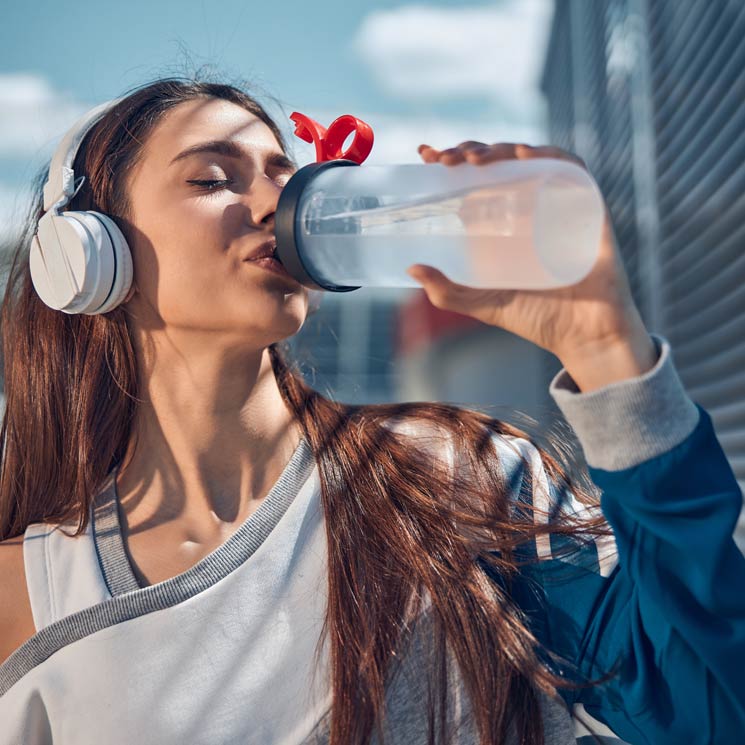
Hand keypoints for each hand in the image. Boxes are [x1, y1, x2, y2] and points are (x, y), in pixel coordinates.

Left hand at [408, 141, 656, 390]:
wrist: (585, 337)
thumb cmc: (539, 320)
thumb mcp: (483, 305)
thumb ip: (447, 292)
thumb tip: (411, 268)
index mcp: (505, 224)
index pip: (477, 180)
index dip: (454, 160)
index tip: (426, 154)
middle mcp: (530, 208)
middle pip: (500, 163)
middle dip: (471, 151)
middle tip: (446, 159)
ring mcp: (558, 204)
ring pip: (531, 158)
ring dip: (502, 149)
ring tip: (474, 158)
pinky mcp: (588, 207)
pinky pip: (572, 169)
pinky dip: (549, 155)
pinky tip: (522, 155)